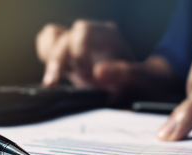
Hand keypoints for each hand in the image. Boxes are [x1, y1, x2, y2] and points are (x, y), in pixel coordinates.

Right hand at [36, 20, 173, 93]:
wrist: (142, 87)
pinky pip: (49, 47)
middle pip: (63, 36)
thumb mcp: (141, 79)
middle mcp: (91, 37)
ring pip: (52, 36)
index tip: (82, 74)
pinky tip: (53, 79)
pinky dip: (46, 59)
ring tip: (53, 82)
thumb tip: (98, 72)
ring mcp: (79, 46)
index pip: (82, 30)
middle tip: (55, 83)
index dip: (77, 51)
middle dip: (58, 61)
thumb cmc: (144, 81)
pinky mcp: (70, 59)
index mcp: (108, 35)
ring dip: (50, 59)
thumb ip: (123, 73)